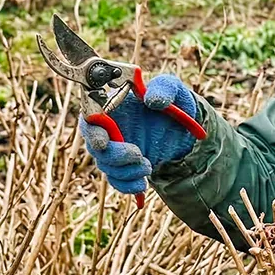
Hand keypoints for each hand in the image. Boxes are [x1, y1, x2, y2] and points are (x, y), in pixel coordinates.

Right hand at [78, 74, 199, 194]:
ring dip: (125, 171)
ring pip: (106, 166)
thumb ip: (163, 89)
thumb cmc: (172, 101)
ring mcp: (114, 148)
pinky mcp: (123, 166)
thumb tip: (152, 99)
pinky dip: (127, 185)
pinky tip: (141, 184)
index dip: (92, 131)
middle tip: (137, 154)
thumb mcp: (173, 89)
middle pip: (95, 146)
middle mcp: (108, 128)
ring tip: (148, 165)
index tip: (104, 142)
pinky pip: (116, 181)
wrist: (183, 128)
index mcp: (112, 105)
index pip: (90, 118)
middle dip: (113, 155)